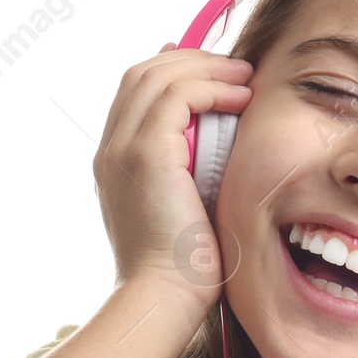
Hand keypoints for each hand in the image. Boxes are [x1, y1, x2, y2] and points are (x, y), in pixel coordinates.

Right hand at [92, 43, 253, 311]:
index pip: (136, 94)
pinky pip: (177, 95)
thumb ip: (193, 175)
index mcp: (115, 163)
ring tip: (246, 76)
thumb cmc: (185, 270)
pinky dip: (211, 87)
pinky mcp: (145, 154)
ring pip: (157, 76)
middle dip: (192, 61)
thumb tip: (218, 147)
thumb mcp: (188, 211)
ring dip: (207, 68)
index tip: (215, 72)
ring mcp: (123, 149)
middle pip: (142, 75)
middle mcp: (111, 150)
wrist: (165, 297)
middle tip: (236, 69)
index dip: (174, 71)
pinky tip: (242, 97)